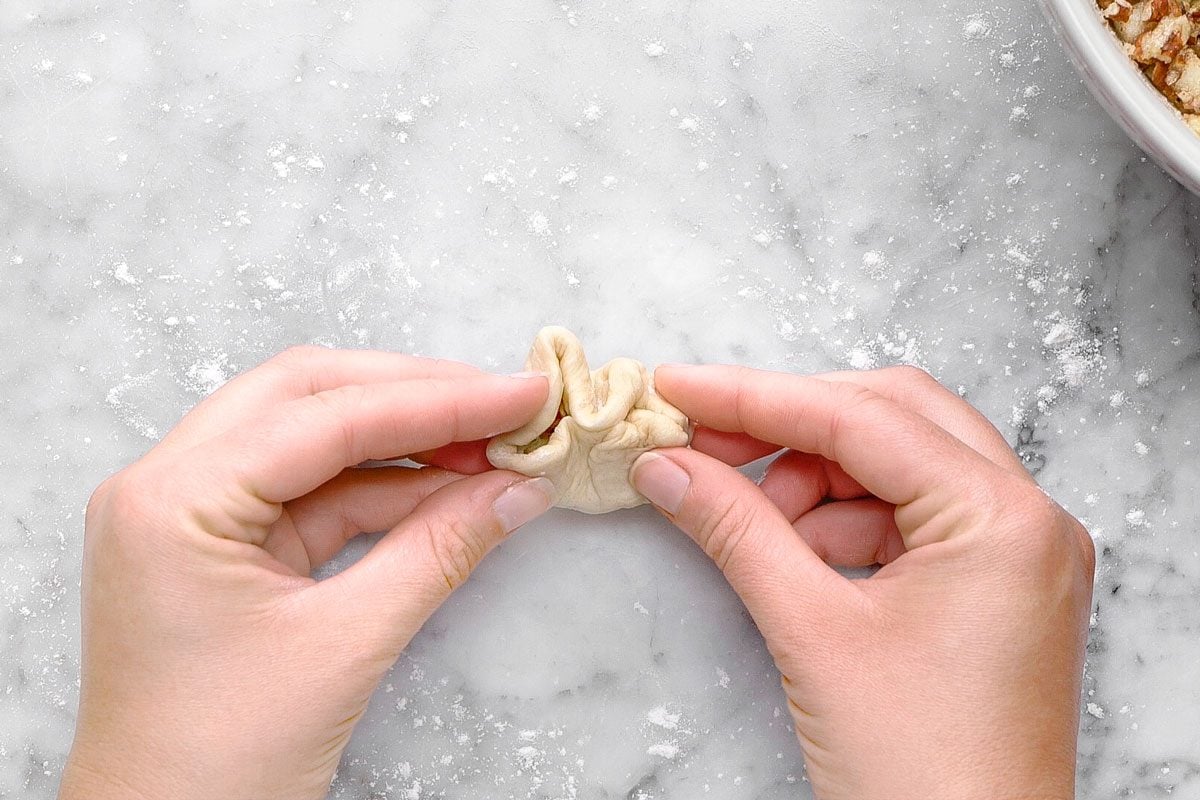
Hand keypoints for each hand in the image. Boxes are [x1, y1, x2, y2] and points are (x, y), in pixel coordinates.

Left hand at [59, 347, 552, 799]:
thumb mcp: (345, 646)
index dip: (438, 400)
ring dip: (405, 439)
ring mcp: (189, 512)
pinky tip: (450, 492)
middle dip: (415, 395)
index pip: (326, 416)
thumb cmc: (219, 762)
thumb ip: (439, 551)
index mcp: (172, 500)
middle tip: (504, 405)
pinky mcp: (220, 544)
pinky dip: (384, 487)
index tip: (521, 393)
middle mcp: (167, 486)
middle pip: (308, 395)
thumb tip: (518, 489)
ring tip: (491, 449)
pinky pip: (312, 490)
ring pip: (310, 436)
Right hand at [631, 365, 1094, 799]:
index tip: (678, 387)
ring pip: (898, 466)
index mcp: (1003, 519)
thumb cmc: (922, 775)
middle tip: (705, 444)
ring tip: (750, 525)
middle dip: (790, 429)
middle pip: (891, 419)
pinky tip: (793, 558)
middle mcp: (1027, 520)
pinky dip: (842, 524)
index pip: (860, 419)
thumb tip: (668, 466)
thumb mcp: (812, 633)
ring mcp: (1017, 553)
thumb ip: (735, 530)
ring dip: (814, 481)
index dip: (754, 397)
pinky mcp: (994, 587)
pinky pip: (909, 518)